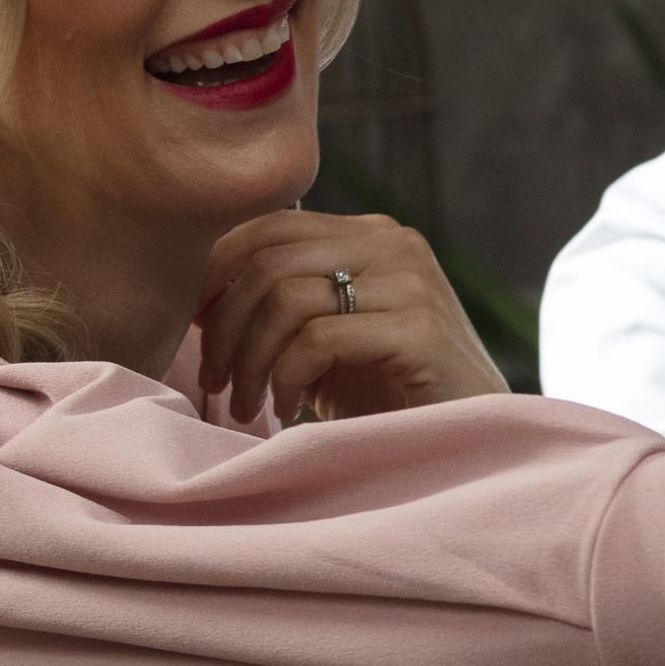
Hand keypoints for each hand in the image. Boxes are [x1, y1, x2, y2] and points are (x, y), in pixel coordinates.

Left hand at [199, 209, 507, 418]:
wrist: (472, 441)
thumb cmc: (392, 395)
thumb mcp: (333, 334)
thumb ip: (291, 296)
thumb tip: (201, 293)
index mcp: (373, 234)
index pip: (271, 224)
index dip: (215, 270)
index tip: (192, 324)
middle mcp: (396, 245)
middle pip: (269, 262)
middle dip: (224, 326)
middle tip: (212, 379)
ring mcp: (414, 284)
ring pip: (287, 299)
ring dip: (249, 360)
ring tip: (246, 404)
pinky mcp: (421, 330)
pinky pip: (320, 339)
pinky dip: (288, 377)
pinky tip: (290, 407)